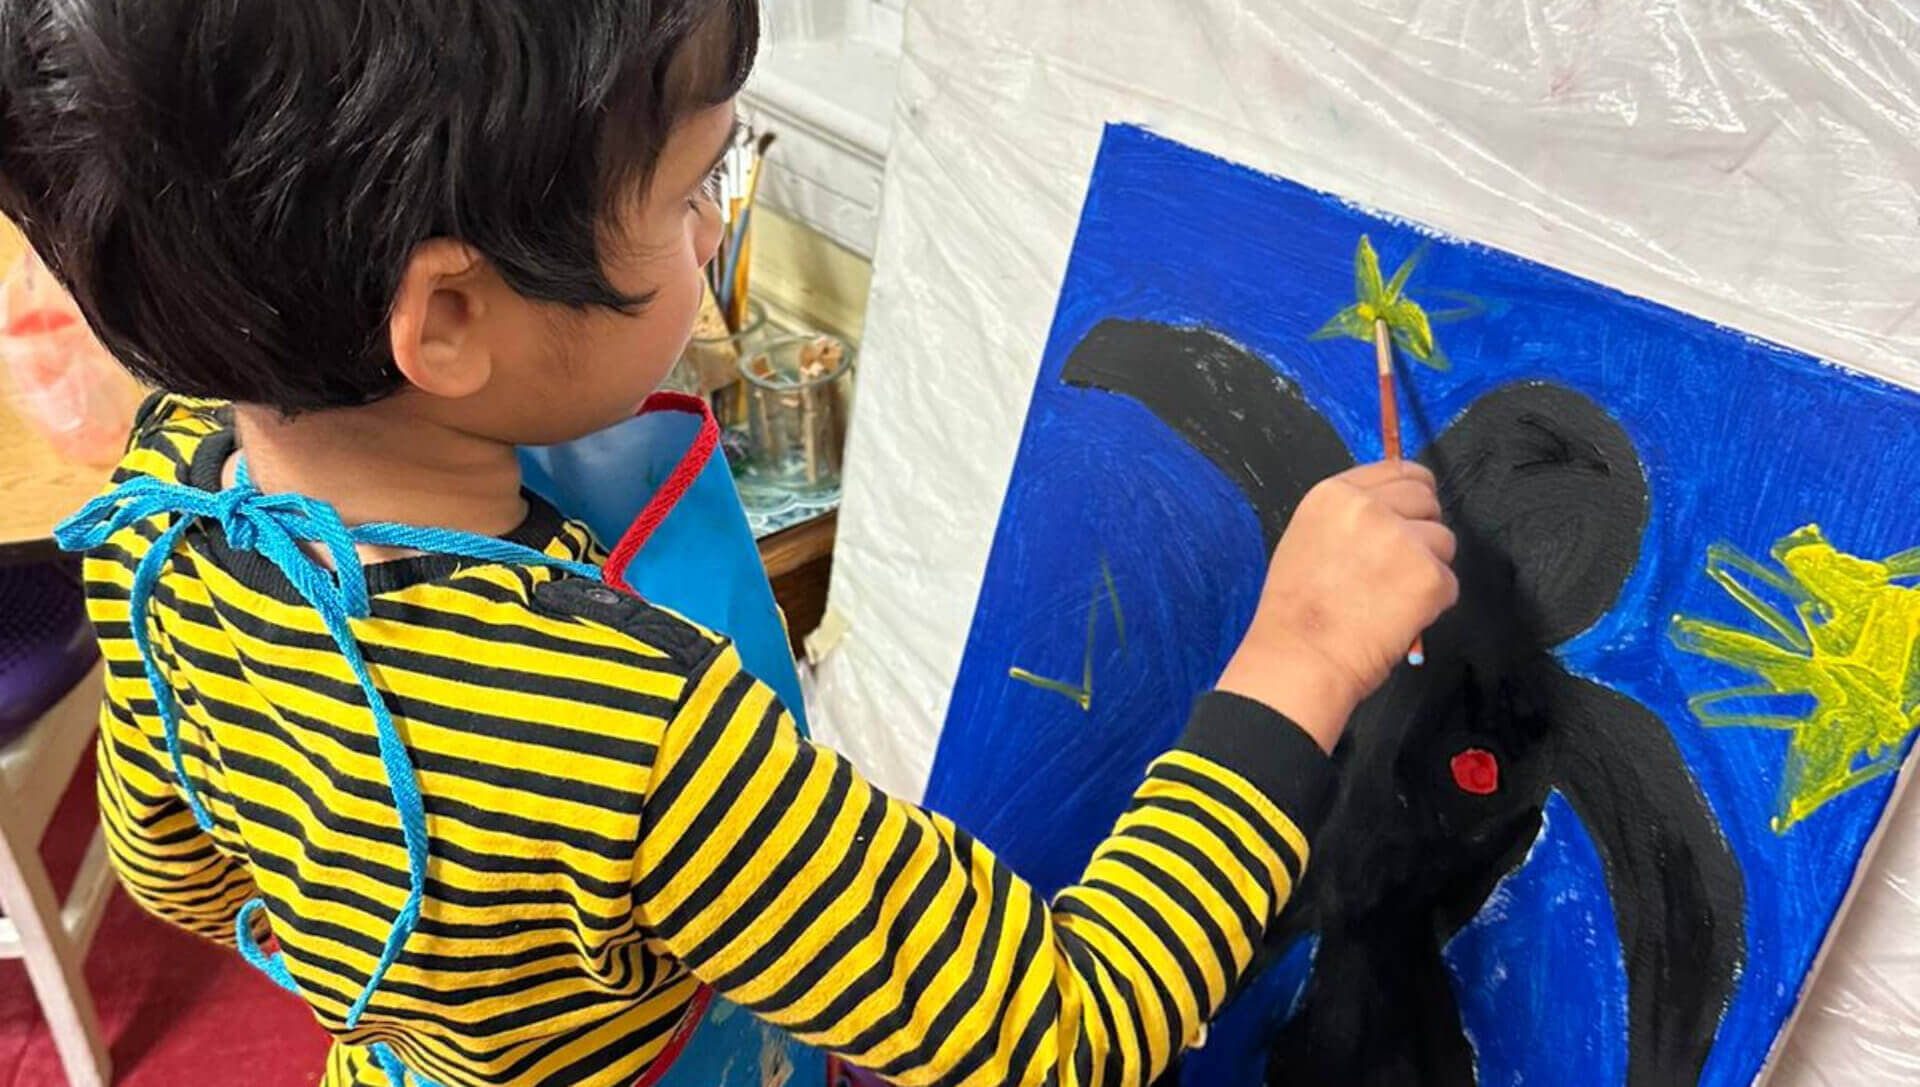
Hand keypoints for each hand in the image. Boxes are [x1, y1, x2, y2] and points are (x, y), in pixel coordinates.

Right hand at [1217, 460, 1457, 751]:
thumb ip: (1348, 518)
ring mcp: (1401, 540)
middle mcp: (1369, 508)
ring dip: (1428, 568)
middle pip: (1427, 499)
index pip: (1398, 470)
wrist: (1298, 660)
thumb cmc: (1294, 615)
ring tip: (1390, 598)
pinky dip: (1432, 604)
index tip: (1412, 513)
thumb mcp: (1307, 540)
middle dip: (1421, 529)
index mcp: (1334, 495)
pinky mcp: (1428, 576)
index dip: (1411, 493)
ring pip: (1443, 541)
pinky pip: (1449, 583)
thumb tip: (1392, 514)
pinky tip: (1398, 617)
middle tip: (1398, 566)